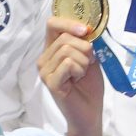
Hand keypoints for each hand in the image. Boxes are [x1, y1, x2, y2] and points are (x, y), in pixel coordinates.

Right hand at [37, 16, 104, 135]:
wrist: (90, 112)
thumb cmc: (89, 85)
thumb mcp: (89, 57)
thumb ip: (84, 42)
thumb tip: (86, 27)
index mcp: (52, 49)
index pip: (52, 24)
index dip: (69, 23)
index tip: (86, 31)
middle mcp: (44, 58)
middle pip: (65, 38)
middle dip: (84, 48)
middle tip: (88, 64)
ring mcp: (45, 71)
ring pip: (67, 50)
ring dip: (83, 61)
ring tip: (82, 74)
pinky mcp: (50, 82)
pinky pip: (68, 64)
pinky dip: (79, 70)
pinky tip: (77, 80)